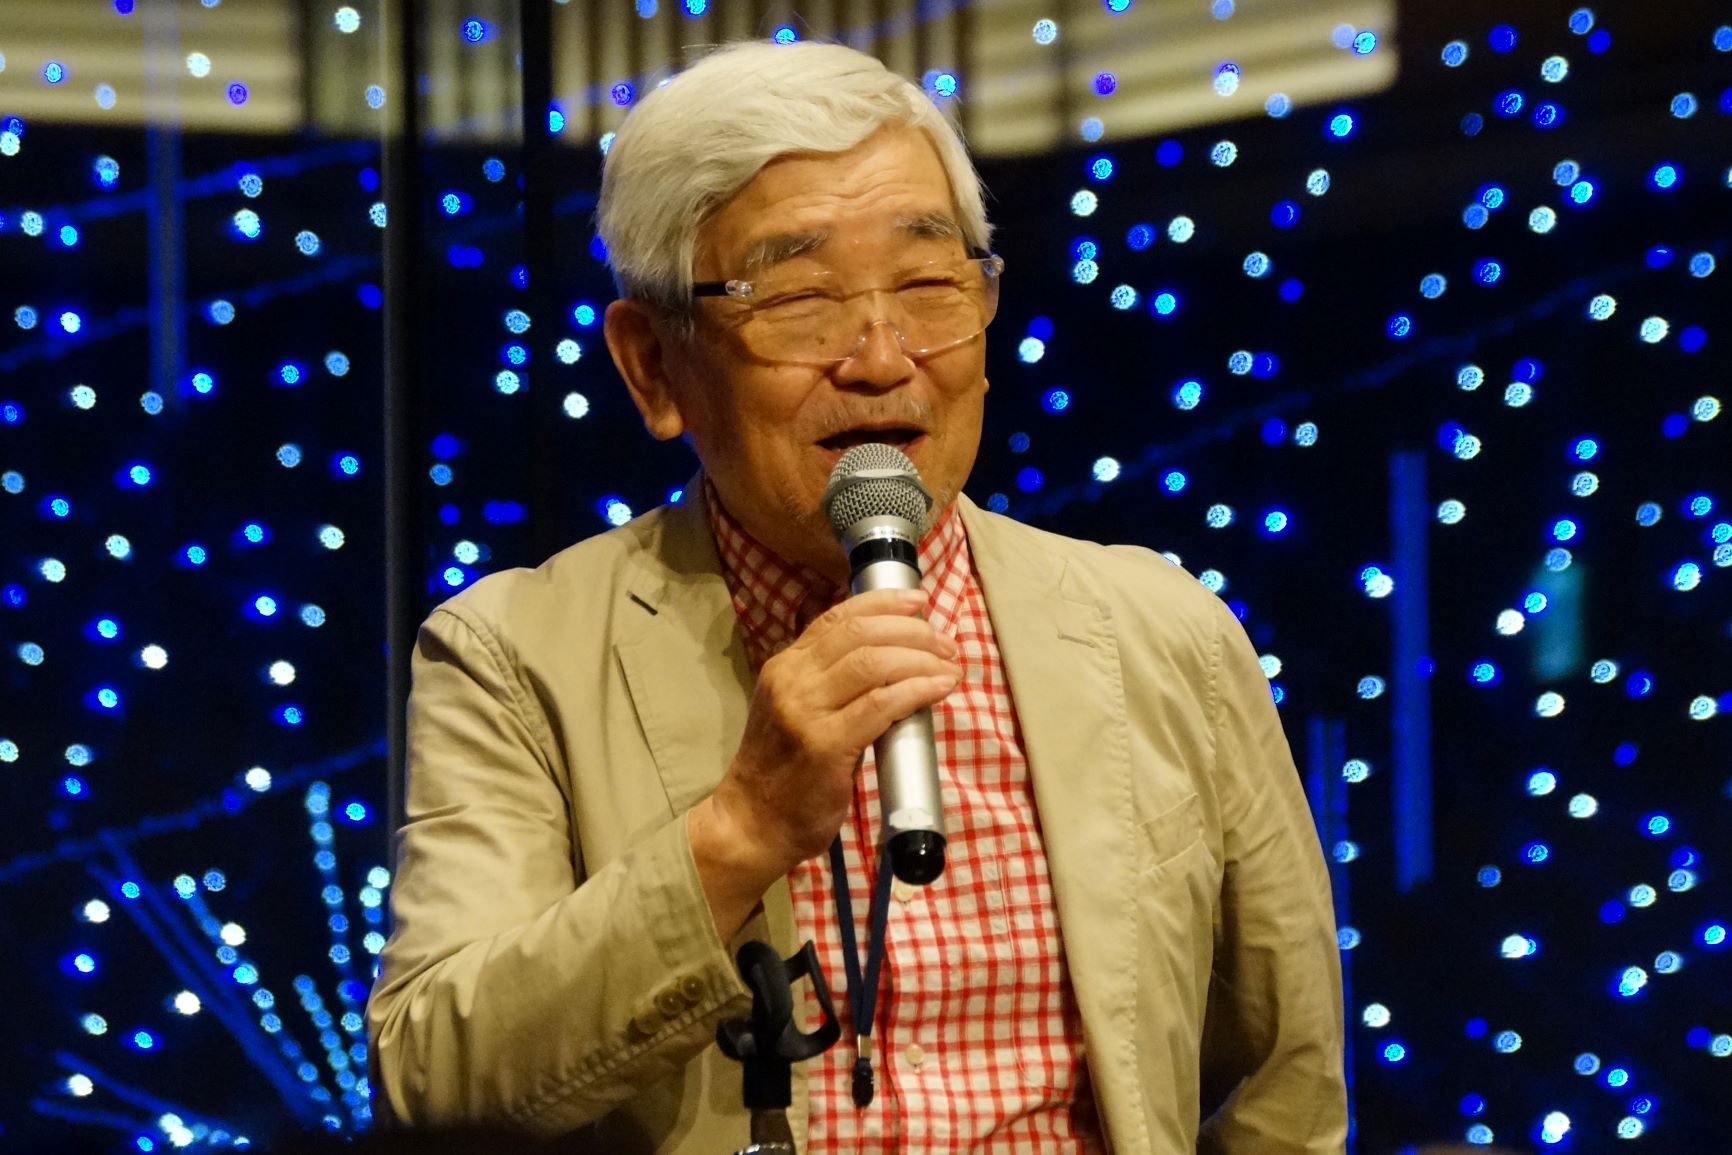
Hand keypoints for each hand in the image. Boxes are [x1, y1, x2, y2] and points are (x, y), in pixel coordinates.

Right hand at [690, 587, 960, 936]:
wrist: (752, 823)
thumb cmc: (784, 772)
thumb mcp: (796, 711)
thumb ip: (831, 684)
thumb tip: (893, 662)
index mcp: (785, 666)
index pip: (837, 618)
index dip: (883, 603)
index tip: (919, 601)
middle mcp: (791, 680)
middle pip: (861, 634)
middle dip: (913, 630)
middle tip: (946, 644)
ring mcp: (805, 711)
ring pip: (873, 662)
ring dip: (921, 658)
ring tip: (949, 666)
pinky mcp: (824, 745)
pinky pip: (881, 704)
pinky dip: (917, 690)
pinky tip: (939, 688)